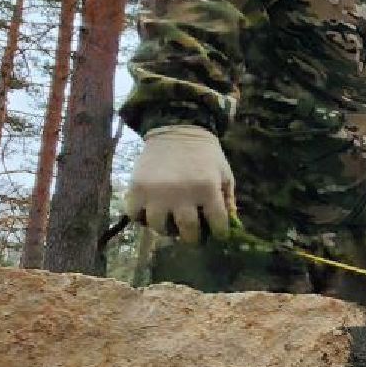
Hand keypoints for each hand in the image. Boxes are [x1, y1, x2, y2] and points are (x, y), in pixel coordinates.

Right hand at [125, 125, 235, 243]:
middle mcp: (182, 194)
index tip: (217, 234)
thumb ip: (228, 199)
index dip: (219, 233)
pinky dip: (141, 217)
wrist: (177, 128)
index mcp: (208, 189)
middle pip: (187, 231)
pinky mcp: (137, 188)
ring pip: (158, 227)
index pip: (217, 224)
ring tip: (170, 223)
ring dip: (165, 229)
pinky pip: (135, 214)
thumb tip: (230, 225)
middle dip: (192, 237)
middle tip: (191, 235)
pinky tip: (150, 212)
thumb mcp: (224, 173)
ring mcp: (157, 193)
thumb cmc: (205, 154)